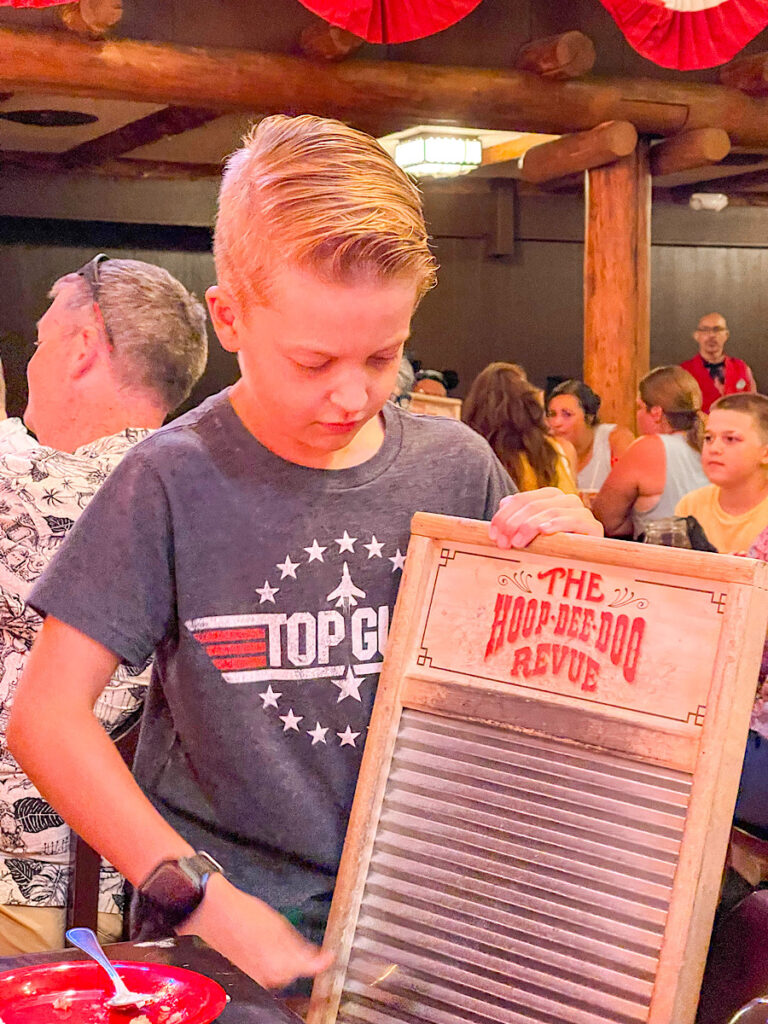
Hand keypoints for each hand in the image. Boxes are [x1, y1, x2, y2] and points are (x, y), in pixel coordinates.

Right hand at [180, 873, 334, 988]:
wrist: (209, 910)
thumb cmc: (240, 911)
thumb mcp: (276, 923)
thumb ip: (297, 944)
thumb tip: (315, 956)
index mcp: (278, 962)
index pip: (309, 968)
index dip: (321, 962)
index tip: (329, 957)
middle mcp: (266, 977)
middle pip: (292, 973)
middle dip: (296, 958)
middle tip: (292, 940)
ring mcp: (251, 979)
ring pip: (276, 975)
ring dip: (279, 961)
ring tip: (268, 938)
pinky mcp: (239, 977)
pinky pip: (260, 974)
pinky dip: (264, 963)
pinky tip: (258, 947)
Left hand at [489, 488, 603, 548]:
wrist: (589, 564)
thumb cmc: (556, 550)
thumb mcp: (532, 535)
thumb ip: (518, 519)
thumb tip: (503, 504)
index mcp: (551, 496)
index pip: (522, 499)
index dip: (504, 516)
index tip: (493, 534)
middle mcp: (566, 500)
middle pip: (533, 505)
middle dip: (513, 524)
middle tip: (503, 543)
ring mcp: (581, 511)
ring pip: (549, 512)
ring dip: (530, 526)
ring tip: (518, 542)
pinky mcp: (593, 526)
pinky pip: (572, 521)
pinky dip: (556, 524)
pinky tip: (544, 531)